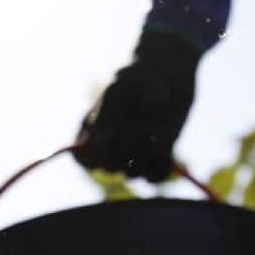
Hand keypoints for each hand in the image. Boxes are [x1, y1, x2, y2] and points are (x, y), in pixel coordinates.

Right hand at [73, 31, 200, 181]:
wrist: (170, 77)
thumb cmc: (137, 81)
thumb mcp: (117, 91)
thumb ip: (105, 115)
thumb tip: (97, 142)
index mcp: (93, 132)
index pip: (84, 159)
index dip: (95, 153)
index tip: (108, 135)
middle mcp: (112, 148)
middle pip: (110, 168)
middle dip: (124, 147)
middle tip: (136, 124)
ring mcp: (136, 156)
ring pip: (134, 174)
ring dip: (146, 151)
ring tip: (154, 126)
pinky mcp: (159, 160)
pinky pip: (157, 177)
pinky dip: (163, 161)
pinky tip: (165, 139)